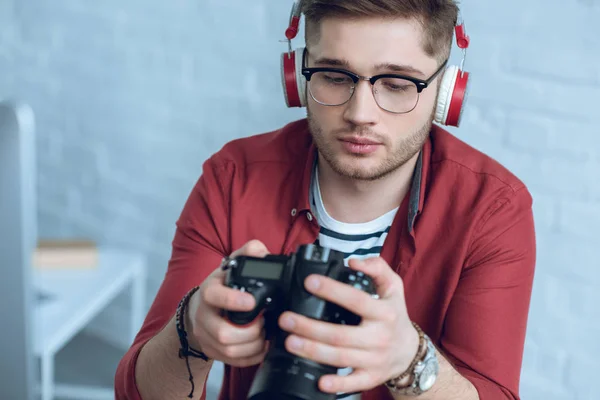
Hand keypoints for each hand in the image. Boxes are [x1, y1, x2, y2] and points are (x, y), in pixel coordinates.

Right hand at [186, 240, 270, 366]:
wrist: (200, 307)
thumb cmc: (222, 285)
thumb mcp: (231, 266)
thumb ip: (247, 254)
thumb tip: (261, 251)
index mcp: (209, 291)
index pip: (214, 296)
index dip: (232, 301)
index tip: (253, 302)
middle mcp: (203, 315)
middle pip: (222, 333)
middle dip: (249, 332)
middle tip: (263, 323)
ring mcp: (205, 335)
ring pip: (228, 350)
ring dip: (252, 346)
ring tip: (265, 335)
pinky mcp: (211, 350)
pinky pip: (232, 361)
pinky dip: (250, 357)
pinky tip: (262, 347)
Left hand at [277, 256, 419, 393]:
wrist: (409, 351)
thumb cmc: (394, 315)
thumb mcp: (393, 287)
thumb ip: (377, 267)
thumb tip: (354, 261)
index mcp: (384, 312)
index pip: (356, 300)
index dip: (332, 290)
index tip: (309, 282)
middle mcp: (379, 337)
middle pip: (340, 334)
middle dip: (310, 327)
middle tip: (286, 319)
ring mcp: (374, 359)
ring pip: (340, 357)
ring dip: (312, 351)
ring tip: (289, 341)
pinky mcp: (370, 377)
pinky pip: (352, 383)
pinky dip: (336, 384)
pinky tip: (319, 380)